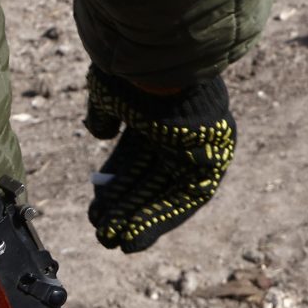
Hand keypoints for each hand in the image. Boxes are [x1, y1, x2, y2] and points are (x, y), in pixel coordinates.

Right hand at [82, 68, 234, 252]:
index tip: (96, 207)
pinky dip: (162, 218)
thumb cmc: (134, 73)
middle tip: (102, 231)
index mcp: (155, 110)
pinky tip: (135, 237)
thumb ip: (104, 113)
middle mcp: (176, 130)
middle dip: (125, 206)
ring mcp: (195, 145)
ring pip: (166, 192)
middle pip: (148, 178)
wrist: (164, 66)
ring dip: (141, 218)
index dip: (115, 183)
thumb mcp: (109, 91)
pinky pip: (187, 198)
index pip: (134, 156)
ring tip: (114, 241)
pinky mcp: (212, 161)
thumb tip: (99, 132)